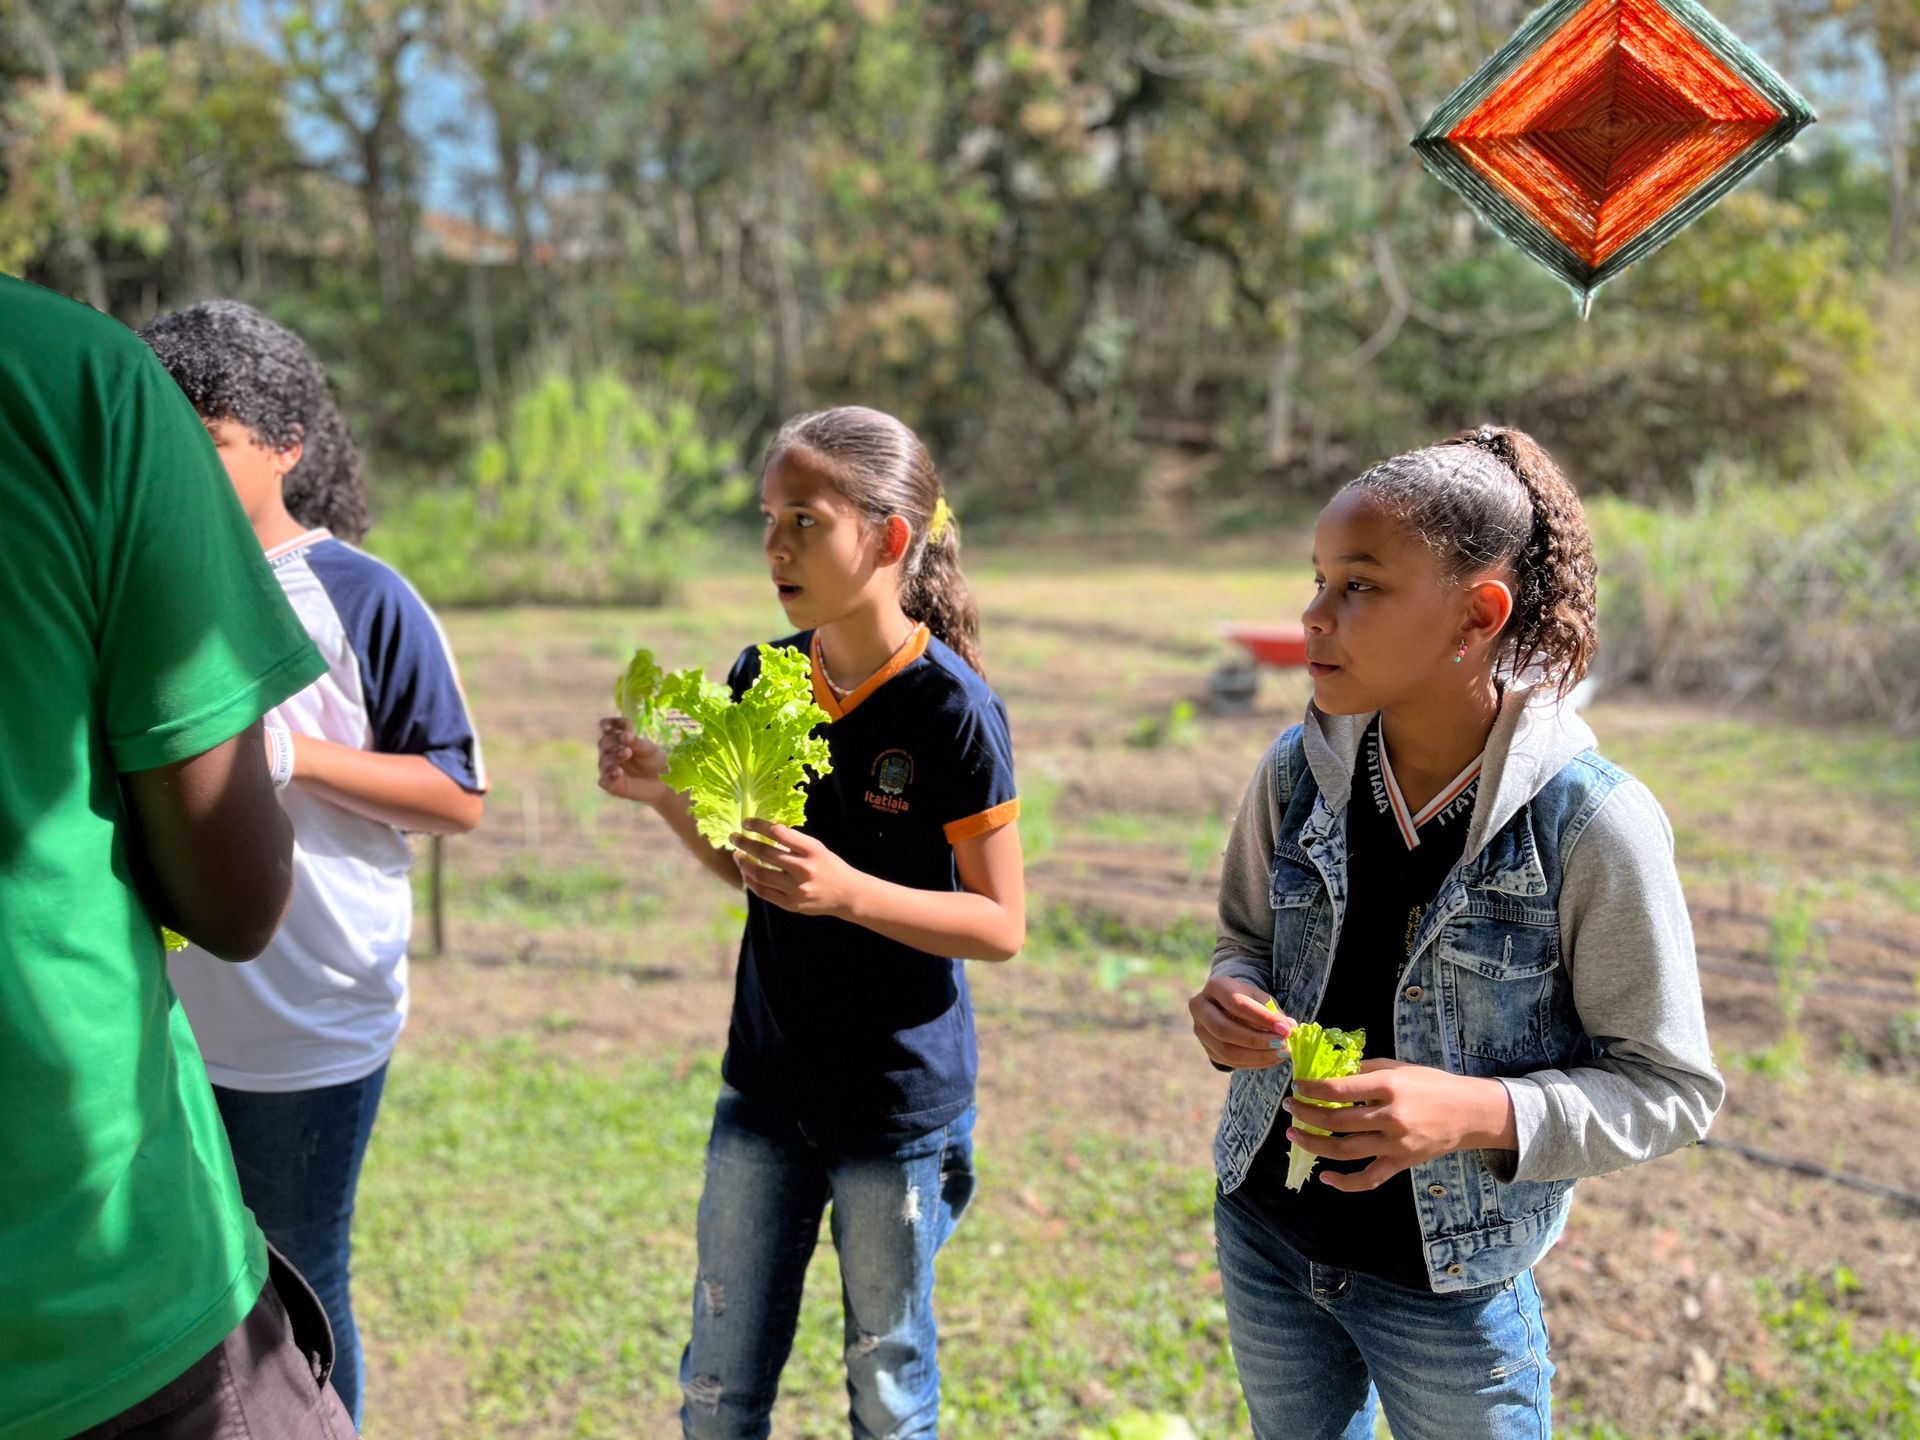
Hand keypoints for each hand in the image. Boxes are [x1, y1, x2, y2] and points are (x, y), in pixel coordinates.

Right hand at [598, 716, 671, 804]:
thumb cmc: (655, 762)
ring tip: (627, 752)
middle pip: (604, 743)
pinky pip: (605, 780)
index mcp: (618, 740)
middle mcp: (610, 752)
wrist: (662, 783)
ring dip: (614, 756)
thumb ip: (638, 743)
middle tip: (626, 738)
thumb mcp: (650, 750)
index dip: (611, 724)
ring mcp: (608, 768)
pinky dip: (610, 775)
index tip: (615, 724)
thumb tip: (626, 736)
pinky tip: (618, 772)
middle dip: (614, 739)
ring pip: (603, 760)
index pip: (609, 728)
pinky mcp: (610, 784)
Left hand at [731, 818, 863, 917]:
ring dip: (744, 863)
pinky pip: (764, 892)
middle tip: (734, 837)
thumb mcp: (817, 848)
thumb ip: (794, 842)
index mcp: (812, 851)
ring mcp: (797, 889)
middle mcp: (804, 870)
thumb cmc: (829, 866)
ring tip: (738, 855)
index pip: (779, 833)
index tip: (746, 822)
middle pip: (765, 854)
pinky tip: (746, 873)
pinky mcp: (792, 905)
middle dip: (745, 843)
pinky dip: (751, 882)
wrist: (847, 895)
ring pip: (760, 875)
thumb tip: (764, 831)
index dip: (759, 826)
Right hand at [1187, 973, 1292, 1069]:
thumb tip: (1290, 1027)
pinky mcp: (1207, 1049)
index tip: (1285, 1028)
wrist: (1226, 1004)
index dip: (1262, 1018)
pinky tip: (1271, 1059)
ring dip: (1257, 1055)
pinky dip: (1253, 1063)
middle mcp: (1200, 1008)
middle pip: (1224, 1029)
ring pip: (1226, 1050)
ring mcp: (1200, 1030)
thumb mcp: (1260, 997)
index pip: (1237, 1004)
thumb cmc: (1247, 998)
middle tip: (1281, 1044)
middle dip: (1256, 1040)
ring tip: (1280, 1053)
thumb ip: (1272, 1011)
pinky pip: (1229, 1061)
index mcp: (1215, 987)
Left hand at [1285, 1059, 1515, 1191]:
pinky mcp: (1401, 1163)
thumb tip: (1330, 1075)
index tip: (1296, 1087)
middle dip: (1306, 1114)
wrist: (1468, 1113)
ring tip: (1294, 1134)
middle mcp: (1391, 1117)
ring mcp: (1396, 1144)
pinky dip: (1345, 1183)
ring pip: (1344, 1150)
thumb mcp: (1398, 1068)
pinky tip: (1325, 1177)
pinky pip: (1368, 1179)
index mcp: (1389, 1087)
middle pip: (1336, 1120)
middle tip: (1290, 1108)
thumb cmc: (1431, 1085)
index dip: (1312, 1089)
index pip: (1339, 1089)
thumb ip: (1364, 1072)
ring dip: (1313, 1144)